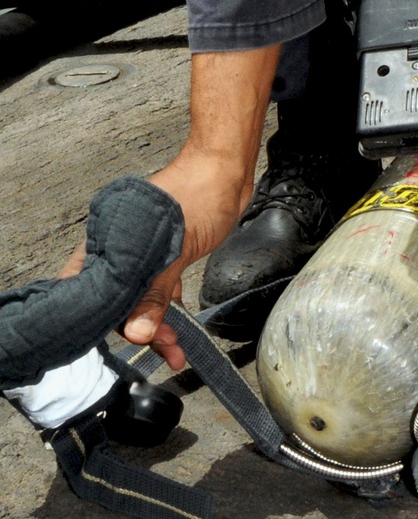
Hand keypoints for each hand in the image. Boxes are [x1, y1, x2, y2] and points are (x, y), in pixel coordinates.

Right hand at [58, 148, 254, 372]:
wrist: (229, 169)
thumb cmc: (200, 191)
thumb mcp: (177, 248)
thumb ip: (155, 292)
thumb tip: (138, 332)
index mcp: (107, 239)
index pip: (87, 289)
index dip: (98, 320)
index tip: (118, 344)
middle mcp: (119, 246)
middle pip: (115, 299)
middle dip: (135, 329)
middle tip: (162, 347)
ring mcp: (142, 251)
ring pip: (139, 299)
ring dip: (155, 326)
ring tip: (176, 349)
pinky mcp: (163, 254)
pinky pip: (157, 290)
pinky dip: (167, 310)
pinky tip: (179, 331)